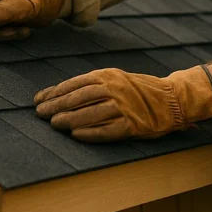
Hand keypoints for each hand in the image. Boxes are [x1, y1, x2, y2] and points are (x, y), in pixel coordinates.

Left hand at [33, 66, 211, 141]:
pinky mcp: (133, 125)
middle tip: (39, 114)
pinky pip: (108, 130)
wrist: (172, 98)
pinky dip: (91, 133)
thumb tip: (59, 94)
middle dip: (56, 105)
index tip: (38, 100)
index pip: (75, 83)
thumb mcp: (115, 80)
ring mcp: (125, 107)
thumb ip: (92, 85)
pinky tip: (76, 135)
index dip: (54, 92)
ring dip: (70, 119)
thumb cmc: (138, 90)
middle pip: (79, 97)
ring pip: (91, 113)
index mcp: (108, 76)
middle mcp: (115, 89)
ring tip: (54, 124)